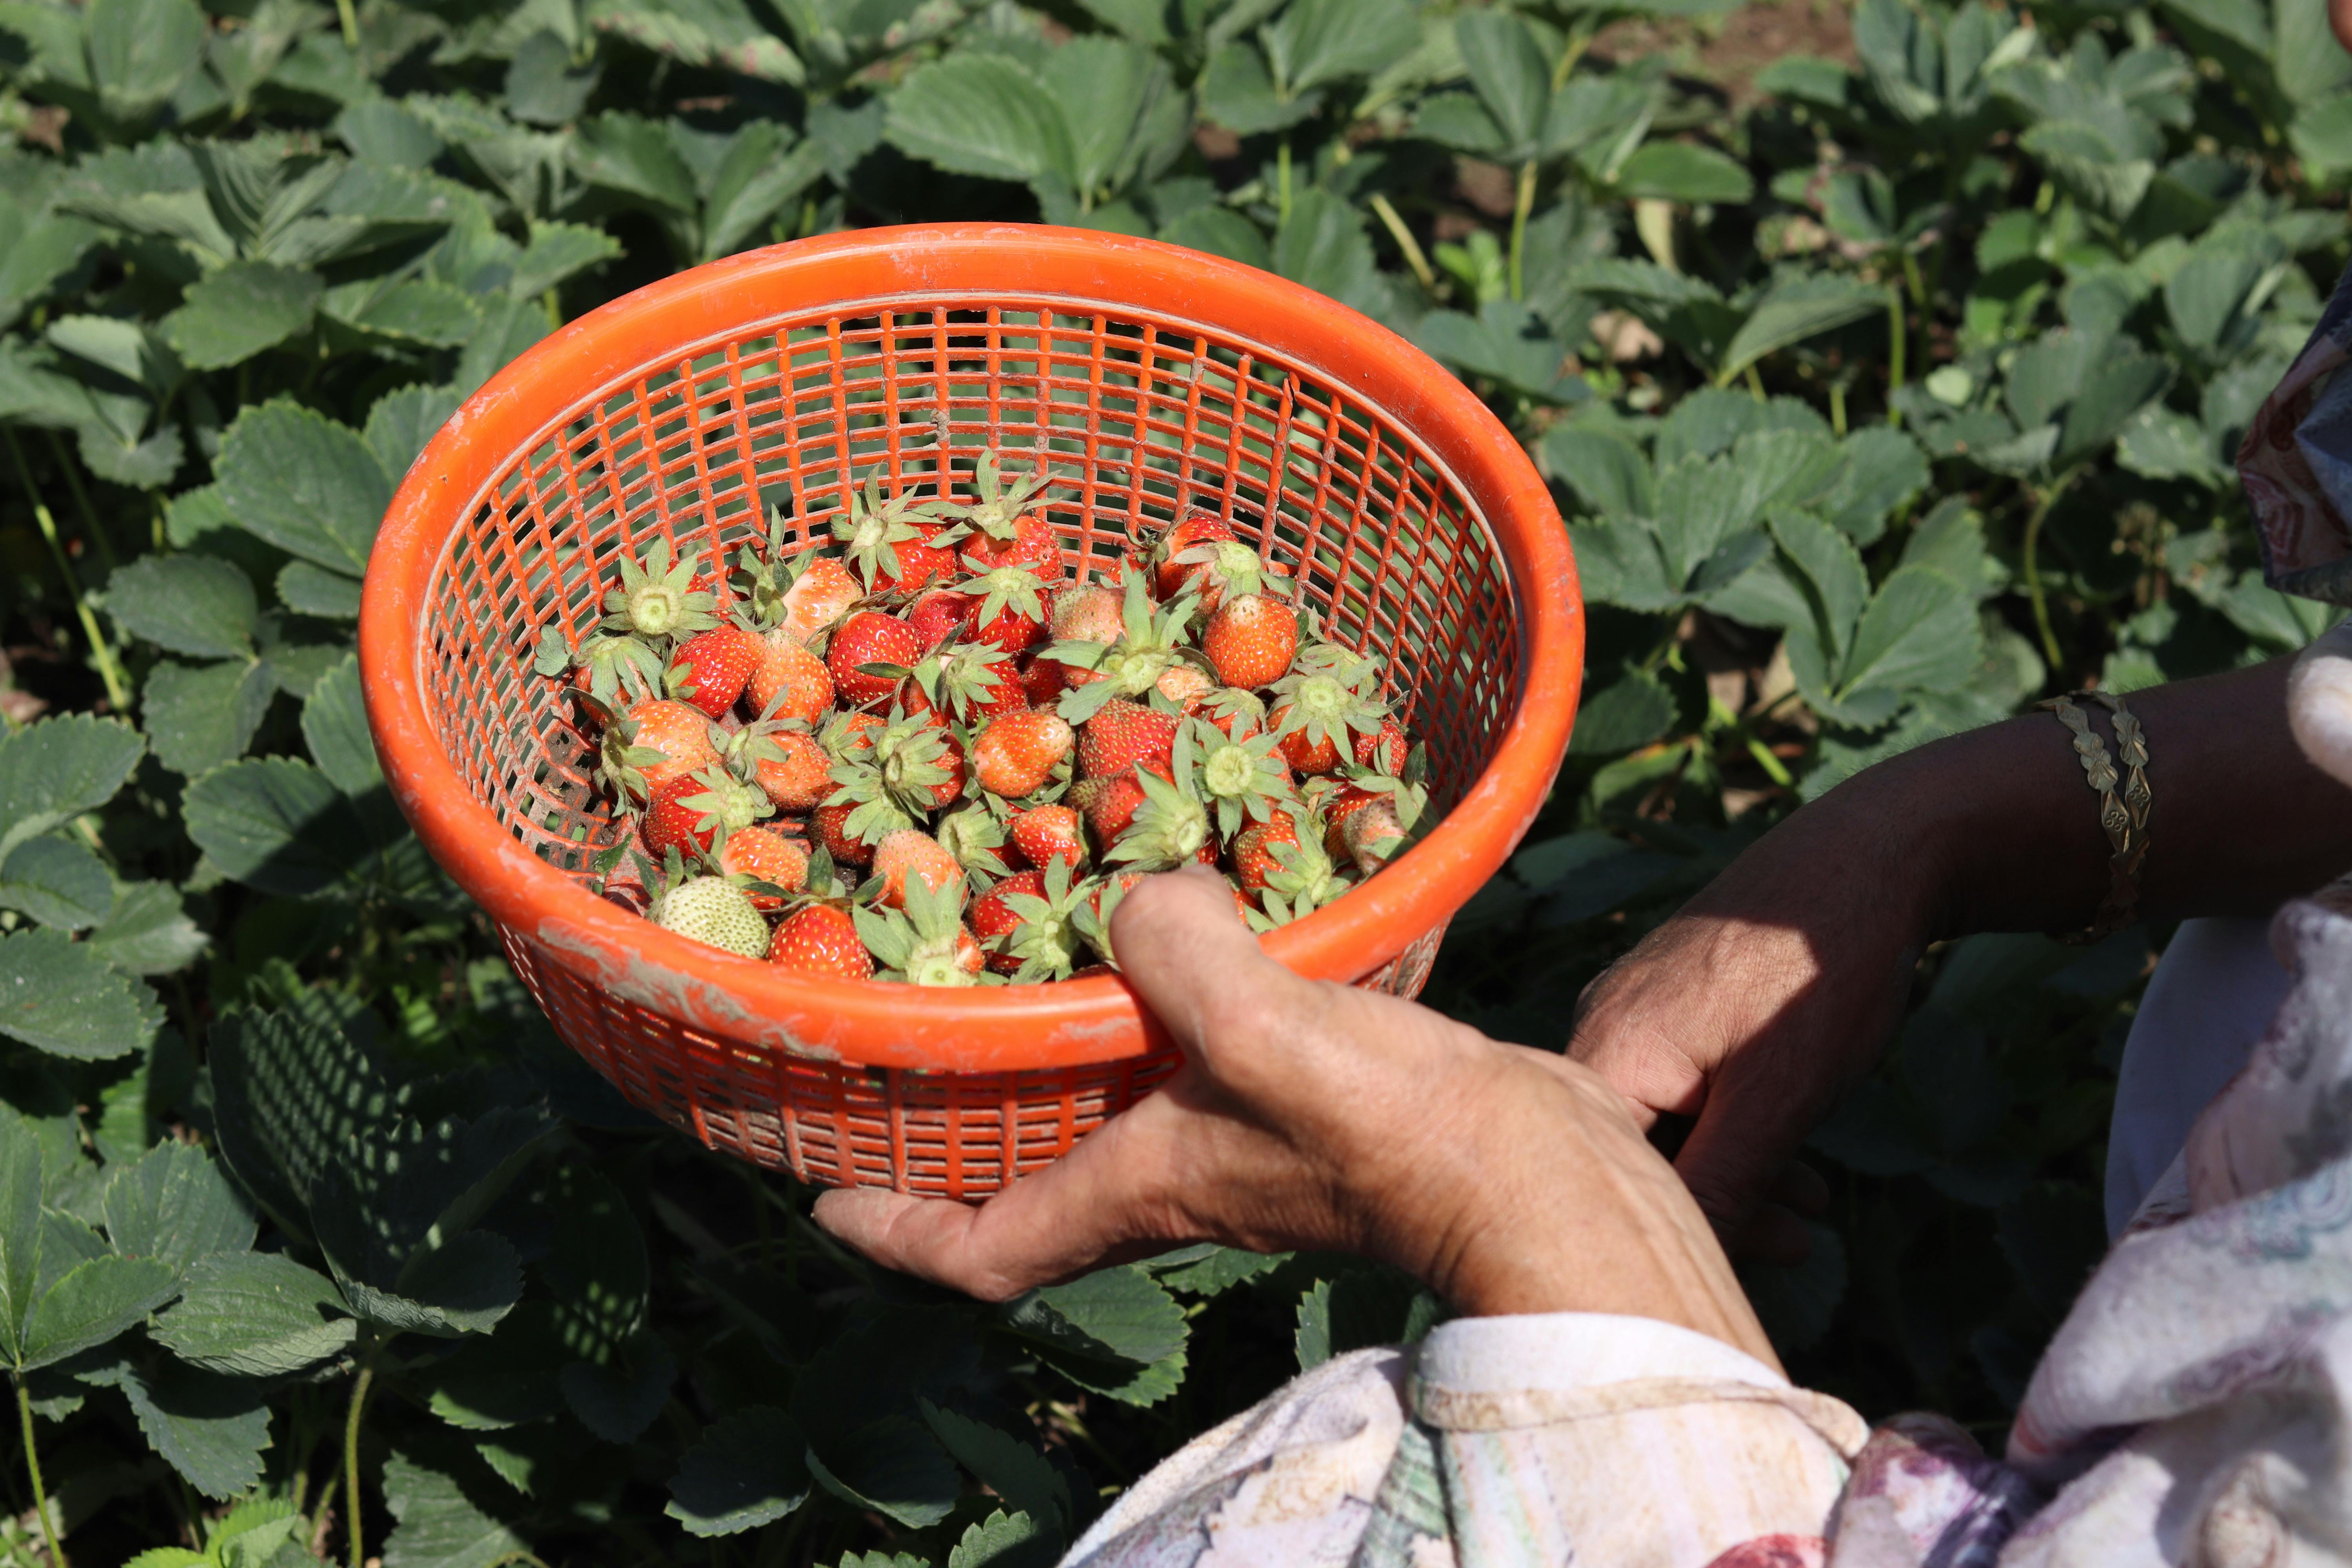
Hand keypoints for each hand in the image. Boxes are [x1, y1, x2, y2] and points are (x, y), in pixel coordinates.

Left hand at [814, 866, 1776, 1364]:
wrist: (1547, 1175)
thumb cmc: (1398, 1132)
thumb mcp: (1266, 1031)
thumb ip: (1181, 952)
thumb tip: (1134, 890)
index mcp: (1137, 1184)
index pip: (976, 1248)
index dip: (886, 1230)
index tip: (814, 1194)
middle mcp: (1176, 1172)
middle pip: (1038, 1162)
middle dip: (971, 1110)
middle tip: (912, 1023)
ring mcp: (1248, 1135)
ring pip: (1131, 1086)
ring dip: (1086, 1029)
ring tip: (1042, 930)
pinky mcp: (1318, 1094)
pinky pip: (1226, 1032)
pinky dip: (1203, 976)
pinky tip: (1218, 894)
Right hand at [1567, 782, 1937, 1262]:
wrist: (1872, 854)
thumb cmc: (1819, 969)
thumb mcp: (1780, 1095)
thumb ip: (1726, 1183)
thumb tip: (1684, 1267)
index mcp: (1608, 1047)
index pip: (1599, 1176)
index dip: (1666, 1235)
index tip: (1744, 1269)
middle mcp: (1603, 1026)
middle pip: (1632, 1155)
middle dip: (1715, 1211)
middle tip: (1799, 1249)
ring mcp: (1636, 1011)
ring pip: (1666, 1125)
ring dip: (1736, 1177)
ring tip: (1813, 1214)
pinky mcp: (1674, 1005)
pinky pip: (1683, 1090)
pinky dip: (1736, 1132)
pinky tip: (1798, 1164)